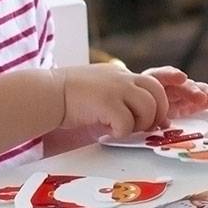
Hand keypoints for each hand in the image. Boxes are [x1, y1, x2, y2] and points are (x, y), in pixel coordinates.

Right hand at [54, 64, 169, 137]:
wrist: (47, 93)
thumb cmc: (71, 97)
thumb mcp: (102, 90)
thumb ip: (123, 99)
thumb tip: (149, 119)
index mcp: (122, 75)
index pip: (154, 85)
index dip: (160, 105)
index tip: (159, 121)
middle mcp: (123, 78)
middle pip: (158, 94)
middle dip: (156, 115)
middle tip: (143, 128)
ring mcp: (116, 88)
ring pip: (148, 108)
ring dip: (139, 124)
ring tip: (122, 129)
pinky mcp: (107, 102)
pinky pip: (128, 123)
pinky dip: (121, 132)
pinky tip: (107, 132)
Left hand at [143, 66, 207, 117]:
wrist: (137, 107)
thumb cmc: (137, 105)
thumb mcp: (139, 109)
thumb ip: (150, 115)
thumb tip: (162, 123)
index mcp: (151, 82)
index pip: (161, 75)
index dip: (171, 75)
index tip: (181, 78)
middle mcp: (168, 85)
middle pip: (181, 85)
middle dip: (192, 90)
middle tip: (201, 97)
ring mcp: (178, 93)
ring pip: (193, 90)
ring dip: (205, 94)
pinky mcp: (186, 103)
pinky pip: (198, 101)